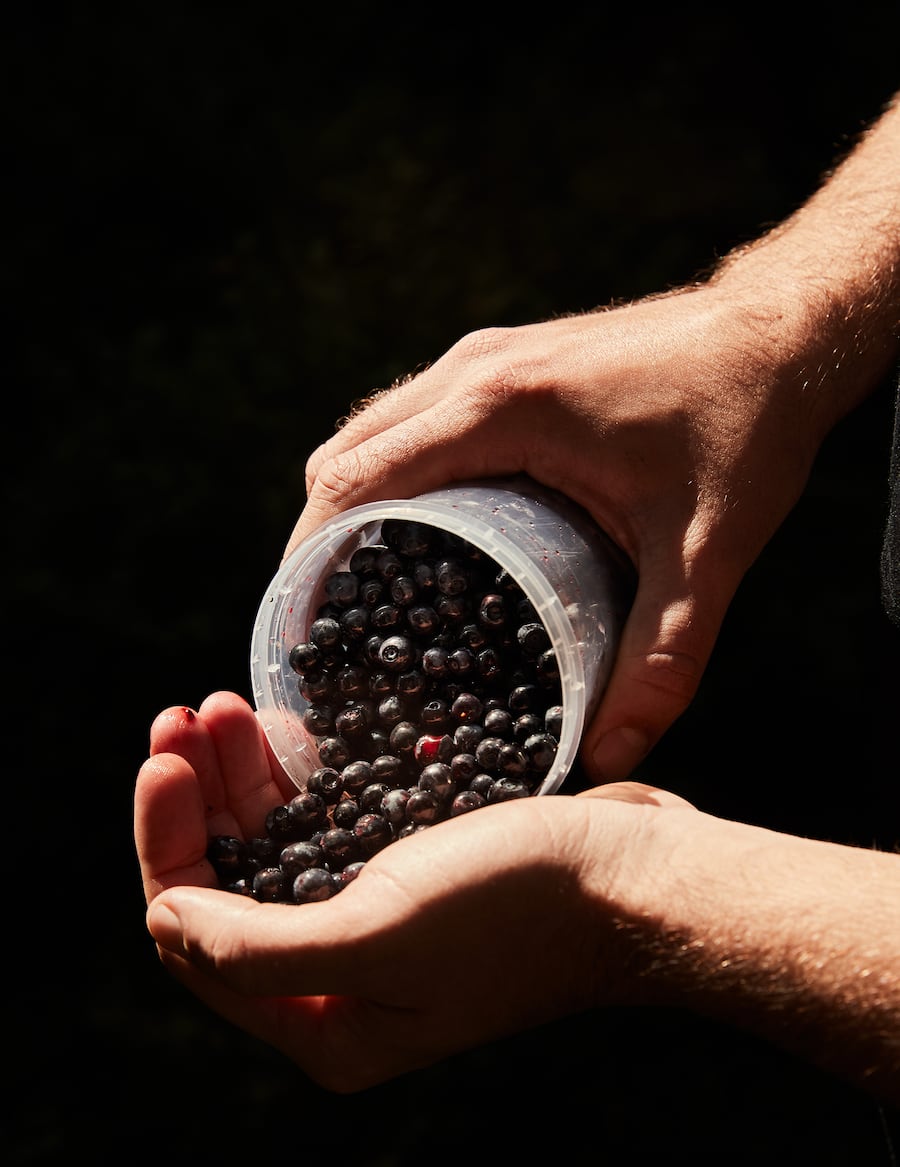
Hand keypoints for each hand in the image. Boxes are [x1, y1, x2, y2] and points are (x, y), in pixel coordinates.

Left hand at [135, 690, 691, 1090]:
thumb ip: (255, 949)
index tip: (164, 759)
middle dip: (196, 801)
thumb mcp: (377, 935)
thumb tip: (164, 921)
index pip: (198, 939)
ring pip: (274, 848)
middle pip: (228, 886)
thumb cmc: (517, 907)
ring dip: (241, 778)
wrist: (637, 878)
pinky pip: (325, 825)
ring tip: (222, 705)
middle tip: (183, 716)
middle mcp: (343, 987)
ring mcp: (380, 928)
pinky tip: (279, 730)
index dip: (168, 846)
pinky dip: (295, 780)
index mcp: (326, 1026)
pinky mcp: (412, 876)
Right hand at [290, 291, 822, 781]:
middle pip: (344, 455)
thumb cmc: (745, 421)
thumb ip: (664, 657)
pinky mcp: (506, 360)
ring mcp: (486, 357)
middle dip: (318, 541)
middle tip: (331, 629)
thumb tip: (611, 751)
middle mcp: (474, 369)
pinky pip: (411, 418)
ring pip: (371, 431)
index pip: (355, 479)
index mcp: (501, 407)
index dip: (309, 557)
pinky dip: (391, 474)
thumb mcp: (707, 552)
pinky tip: (419, 532)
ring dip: (351, 504)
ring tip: (360, 590)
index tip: (305, 629)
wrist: (783, 328)